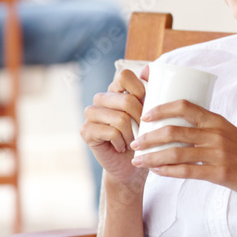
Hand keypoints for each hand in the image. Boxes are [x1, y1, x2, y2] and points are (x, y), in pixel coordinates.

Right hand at [81, 67, 149, 186]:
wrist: (132, 167)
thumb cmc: (144, 140)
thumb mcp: (151, 115)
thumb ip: (150, 92)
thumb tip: (148, 69)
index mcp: (115, 91)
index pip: (125, 75)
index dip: (140, 91)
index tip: (146, 108)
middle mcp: (101, 99)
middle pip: (126, 100)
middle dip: (141, 120)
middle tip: (142, 133)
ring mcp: (91, 114)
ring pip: (120, 118)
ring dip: (131, 134)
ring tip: (132, 141)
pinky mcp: (86, 131)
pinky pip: (111, 132)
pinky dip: (121, 143)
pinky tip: (121, 147)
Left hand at [131, 100, 236, 208]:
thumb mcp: (228, 133)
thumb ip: (205, 128)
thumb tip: (177, 125)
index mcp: (217, 120)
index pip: (184, 106)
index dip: (161, 109)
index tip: (145, 116)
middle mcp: (216, 134)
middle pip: (174, 131)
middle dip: (148, 137)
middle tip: (134, 143)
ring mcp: (217, 154)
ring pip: (175, 153)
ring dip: (152, 157)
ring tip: (138, 160)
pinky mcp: (218, 173)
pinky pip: (186, 171)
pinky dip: (167, 171)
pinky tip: (156, 172)